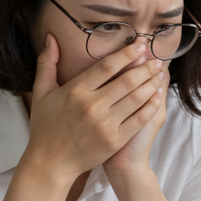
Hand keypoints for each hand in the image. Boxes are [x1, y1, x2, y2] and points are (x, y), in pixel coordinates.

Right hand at [23, 35, 163, 183]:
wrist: (50, 163)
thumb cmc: (45, 126)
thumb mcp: (41, 92)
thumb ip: (47, 63)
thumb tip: (51, 37)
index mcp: (75, 91)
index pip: (108, 66)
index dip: (128, 53)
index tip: (141, 45)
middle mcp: (92, 106)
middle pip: (127, 80)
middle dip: (145, 66)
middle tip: (157, 57)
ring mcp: (106, 124)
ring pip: (136, 97)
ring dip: (151, 83)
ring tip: (159, 73)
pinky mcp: (115, 140)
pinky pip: (139, 118)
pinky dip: (151, 105)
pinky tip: (158, 95)